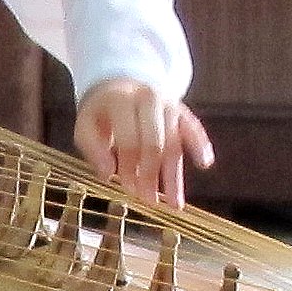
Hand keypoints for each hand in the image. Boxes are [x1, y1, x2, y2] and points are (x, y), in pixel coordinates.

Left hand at [74, 78, 214, 204]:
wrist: (120, 85)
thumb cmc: (101, 113)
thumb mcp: (85, 127)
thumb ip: (93, 149)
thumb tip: (108, 174)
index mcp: (122, 101)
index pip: (129, 139)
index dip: (129, 166)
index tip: (127, 188)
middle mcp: (148, 99)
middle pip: (154, 142)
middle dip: (151, 174)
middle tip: (148, 199)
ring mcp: (168, 103)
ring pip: (174, 142)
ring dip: (174, 175)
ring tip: (176, 204)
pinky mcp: (181, 110)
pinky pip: (193, 128)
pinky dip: (200, 144)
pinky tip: (205, 162)